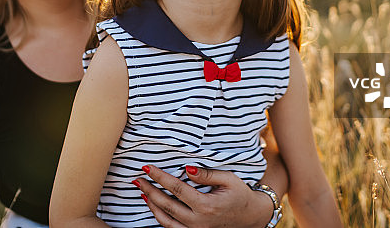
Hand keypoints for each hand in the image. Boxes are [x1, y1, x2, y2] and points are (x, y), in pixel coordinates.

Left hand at [136, 165, 273, 227]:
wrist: (251, 217)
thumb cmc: (239, 194)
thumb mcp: (228, 179)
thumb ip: (207, 174)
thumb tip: (186, 169)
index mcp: (207, 205)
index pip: (177, 188)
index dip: (160, 177)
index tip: (147, 167)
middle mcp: (199, 221)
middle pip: (167, 205)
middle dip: (150, 190)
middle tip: (138, 178)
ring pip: (165, 220)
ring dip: (151, 205)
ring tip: (142, 191)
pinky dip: (159, 218)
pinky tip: (153, 206)